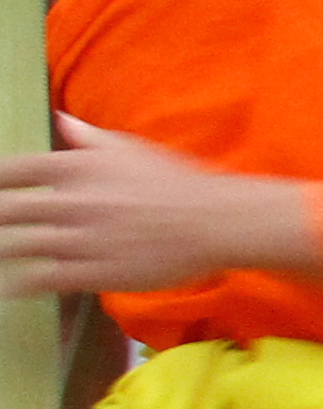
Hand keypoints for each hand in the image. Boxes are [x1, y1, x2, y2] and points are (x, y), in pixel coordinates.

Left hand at [0, 122, 322, 297]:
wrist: (216, 221)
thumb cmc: (176, 182)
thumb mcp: (130, 149)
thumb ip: (87, 138)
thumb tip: (59, 119)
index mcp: (77, 167)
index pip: (12, 172)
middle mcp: (73, 201)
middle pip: (6, 211)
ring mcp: (83, 238)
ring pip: (18, 246)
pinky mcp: (95, 271)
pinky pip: (44, 279)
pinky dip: (19, 285)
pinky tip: (8, 289)